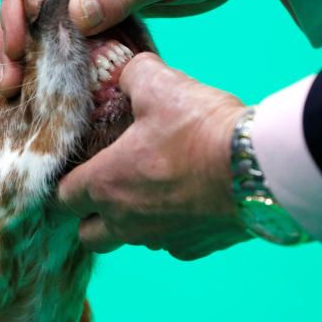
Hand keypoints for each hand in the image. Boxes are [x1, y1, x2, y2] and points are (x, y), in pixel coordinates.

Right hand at [0, 0, 271, 96]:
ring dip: (31, 48)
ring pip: (43, 10)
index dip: (16, 6)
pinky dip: (57, 49)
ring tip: (20, 88)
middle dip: (15, 36)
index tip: (17, 47)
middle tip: (10, 82)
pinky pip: (67, 22)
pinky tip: (49, 78)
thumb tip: (76, 17)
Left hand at [58, 53, 251, 259]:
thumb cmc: (198, 128)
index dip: (69, 182)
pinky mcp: (194, 248)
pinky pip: (172, 244)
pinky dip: (174, 227)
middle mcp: (125, 222)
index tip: (83, 167)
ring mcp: (160, 240)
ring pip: (132, 240)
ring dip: (134, 221)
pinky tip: (190, 201)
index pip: (63, 197)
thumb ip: (133, 76)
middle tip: (111, 187)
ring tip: (156, 189)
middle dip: (92, 216)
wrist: (258, 166)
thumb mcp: (158, 83)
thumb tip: (128, 73)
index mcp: (104, 184)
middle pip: (90, 235)